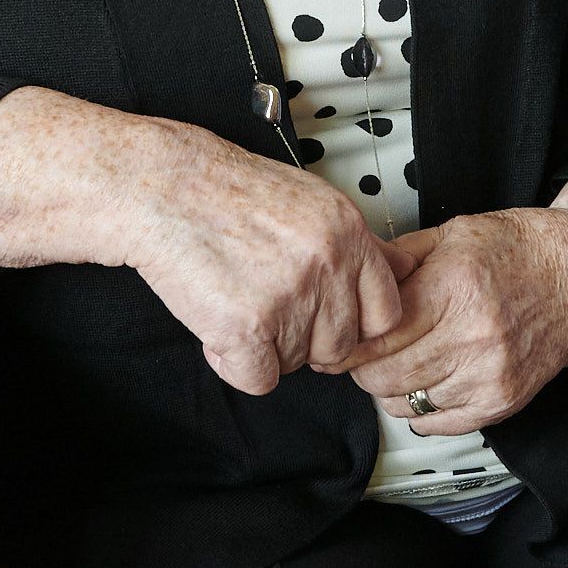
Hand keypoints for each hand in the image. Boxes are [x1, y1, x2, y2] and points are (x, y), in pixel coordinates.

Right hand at [114, 124, 403, 395]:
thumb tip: (405, 266)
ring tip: (236, 302)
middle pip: (339, 347)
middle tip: (267, 308)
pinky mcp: (246, 326)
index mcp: (348, 234)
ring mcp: (288, 296)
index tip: (326, 319)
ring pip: (296, 364)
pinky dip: (234, 363)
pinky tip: (219, 327)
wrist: (162, 188)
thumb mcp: (312, 201)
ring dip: (264, 347)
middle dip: (304, 340)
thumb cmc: (227, 192)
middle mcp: (326, 264)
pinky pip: (258, 379)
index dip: (354, 325)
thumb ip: (363, 242)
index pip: (386, 313)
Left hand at [346, 208, 567, 433]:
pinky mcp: (504, 400)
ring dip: (393, 389)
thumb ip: (399, 258)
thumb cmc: (525, 249)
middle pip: (385, 377)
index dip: (349, 343)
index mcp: (454, 288)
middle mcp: (473, 336)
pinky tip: (428, 384)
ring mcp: (490, 374)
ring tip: (402, 364)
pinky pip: (440, 425)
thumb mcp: (454, 233)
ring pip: (407, 404)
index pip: (376, 338)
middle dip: (364, 368)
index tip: (342, 341)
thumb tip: (356, 280)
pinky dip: (423, 411)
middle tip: (367, 354)